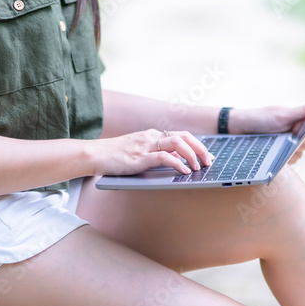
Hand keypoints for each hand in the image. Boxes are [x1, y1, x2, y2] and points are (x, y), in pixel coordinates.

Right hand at [89, 129, 213, 176]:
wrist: (95, 154)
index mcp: (152, 134)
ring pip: (177, 144)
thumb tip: (175, 162)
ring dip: (192, 155)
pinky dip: (177, 163)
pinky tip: (184, 171)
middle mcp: (151, 137)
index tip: (207, 155)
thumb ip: (154, 153)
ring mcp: (145, 146)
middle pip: (184, 136)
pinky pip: (163, 157)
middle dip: (200, 148)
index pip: (181, 134)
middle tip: (209, 161)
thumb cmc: (114, 155)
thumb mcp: (138, 150)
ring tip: (198, 167)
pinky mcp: (139, 158)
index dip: (197, 144)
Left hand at [228, 99, 304, 164]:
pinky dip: (286, 158)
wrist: (241, 130)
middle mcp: (296, 132)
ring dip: (291, 151)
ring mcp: (290, 144)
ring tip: (277, 144)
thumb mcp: (282, 115)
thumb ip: (302, 111)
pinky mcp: (283, 154)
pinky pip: (292, 160)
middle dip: (298, 142)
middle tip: (284, 137)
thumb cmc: (261, 118)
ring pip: (301, 153)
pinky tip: (277, 153)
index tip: (296, 129)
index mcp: (299, 120)